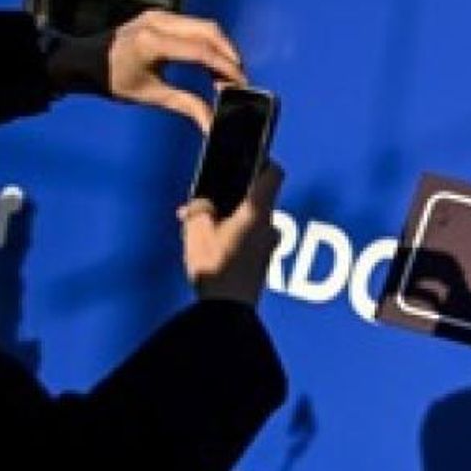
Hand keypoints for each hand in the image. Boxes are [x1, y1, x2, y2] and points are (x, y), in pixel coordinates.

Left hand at [108, 9, 246, 132]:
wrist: (86, 61)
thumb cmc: (115, 80)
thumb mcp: (151, 96)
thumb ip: (187, 106)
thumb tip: (211, 125)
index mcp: (152, 42)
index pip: (201, 51)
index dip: (225, 67)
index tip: (240, 84)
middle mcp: (158, 22)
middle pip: (209, 31)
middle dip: (229, 55)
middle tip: (238, 80)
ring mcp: (159, 15)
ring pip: (204, 26)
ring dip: (221, 47)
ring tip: (226, 74)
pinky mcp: (160, 16)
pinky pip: (193, 25)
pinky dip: (208, 42)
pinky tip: (211, 62)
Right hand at [180, 162, 282, 305]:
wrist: (227, 312)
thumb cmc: (215, 268)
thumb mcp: (196, 231)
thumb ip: (199, 209)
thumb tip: (201, 204)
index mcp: (258, 211)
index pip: (273, 173)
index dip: (263, 161)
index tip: (249, 157)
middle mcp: (270, 227)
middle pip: (256, 199)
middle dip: (231, 198)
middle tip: (207, 202)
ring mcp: (269, 247)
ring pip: (250, 222)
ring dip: (229, 221)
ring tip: (200, 230)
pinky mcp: (262, 264)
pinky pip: (249, 240)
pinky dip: (233, 238)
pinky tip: (209, 248)